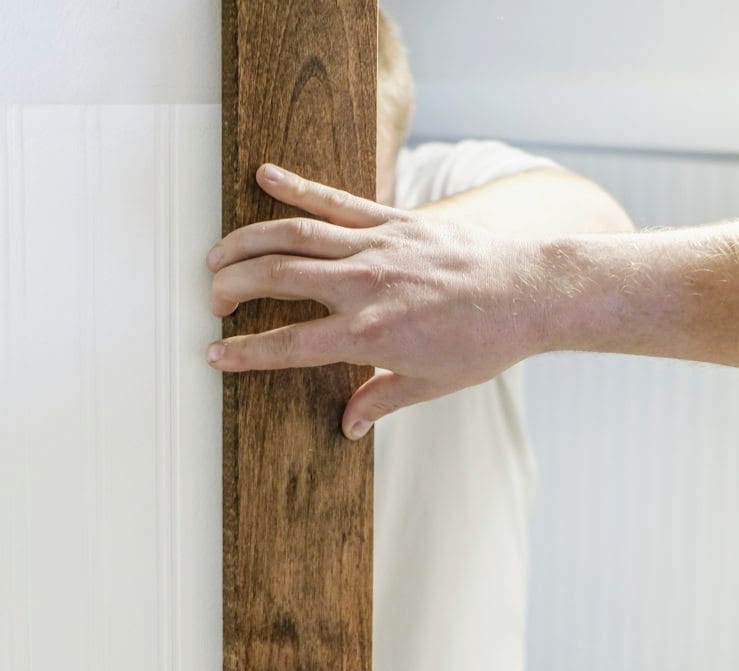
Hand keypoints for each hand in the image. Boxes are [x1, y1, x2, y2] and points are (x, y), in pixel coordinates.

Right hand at [206, 164, 546, 439]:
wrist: (527, 294)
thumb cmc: (482, 344)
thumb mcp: (429, 385)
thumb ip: (379, 401)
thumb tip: (347, 425)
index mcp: (368, 335)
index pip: (289, 345)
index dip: (246, 352)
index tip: (215, 353)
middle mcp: (364, 286)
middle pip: (278, 280)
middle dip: (234, 289)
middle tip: (211, 300)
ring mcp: (376, 247)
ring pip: (295, 235)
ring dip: (248, 242)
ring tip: (217, 254)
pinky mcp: (392, 220)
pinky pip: (335, 200)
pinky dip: (297, 186)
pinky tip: (264, 177)